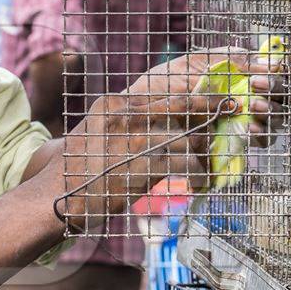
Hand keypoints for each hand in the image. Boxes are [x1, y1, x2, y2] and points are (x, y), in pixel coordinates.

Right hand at [55, 47, 288, 229]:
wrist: (56, 198)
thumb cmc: (79, 168)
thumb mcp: (97, 129)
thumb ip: (129, 120)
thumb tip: (168, 120)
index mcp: (115, 103)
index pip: (167, 90)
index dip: (198, 93)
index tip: (220, 94)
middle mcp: (126, 116)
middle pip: (183, 108)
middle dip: (212, 110)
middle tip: (234, 110)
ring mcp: (135, 142)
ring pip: (189, 139)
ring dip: (206, 150)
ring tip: (213, 159)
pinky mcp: (144, 169)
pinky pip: (186, 167)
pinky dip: (200, 174)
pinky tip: (204, 180)